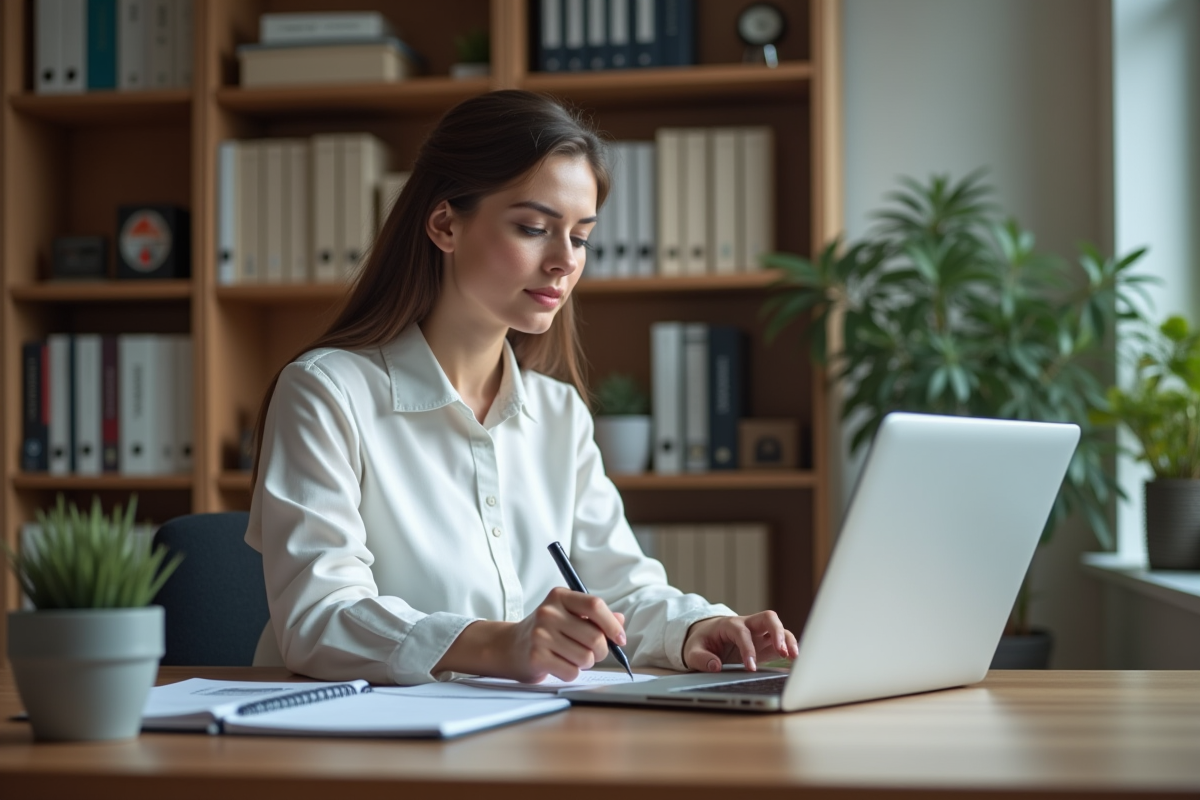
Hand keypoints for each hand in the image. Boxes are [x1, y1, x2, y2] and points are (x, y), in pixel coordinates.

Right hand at [498, 587, 626, 683]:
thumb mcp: (568, 614)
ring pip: (586, 657)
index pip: (594, 606)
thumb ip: (595, 616)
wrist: (510, 646)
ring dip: (585, 663)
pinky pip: (572, 672)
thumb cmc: (546, 630)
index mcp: (560, 596)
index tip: (620, 639)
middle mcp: (548, 612)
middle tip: (595, 653)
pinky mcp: (536, 656)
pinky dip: (571, 672)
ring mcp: (540, 634)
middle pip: (595, 637)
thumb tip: (620, 621)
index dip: (612, 625)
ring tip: (572, 656)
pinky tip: (559, 664)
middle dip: (601, 651)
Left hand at [682, 611, 797, 672]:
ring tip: (794, 657)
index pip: (742, 632)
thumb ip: (701, 659)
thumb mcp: (692, 650)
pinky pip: (782, 641)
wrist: (707, 636)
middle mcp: (748, 625)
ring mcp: (759, 633)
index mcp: (729, 624)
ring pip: (779, 628)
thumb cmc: (701, 641)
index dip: (748, 648)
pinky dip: (790, 649)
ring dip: (788, 640)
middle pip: (768, 618)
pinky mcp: (766, 643)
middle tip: (782, 651)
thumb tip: (715, 667)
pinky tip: (795, 662)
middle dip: (777, 632)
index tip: (750, 667)